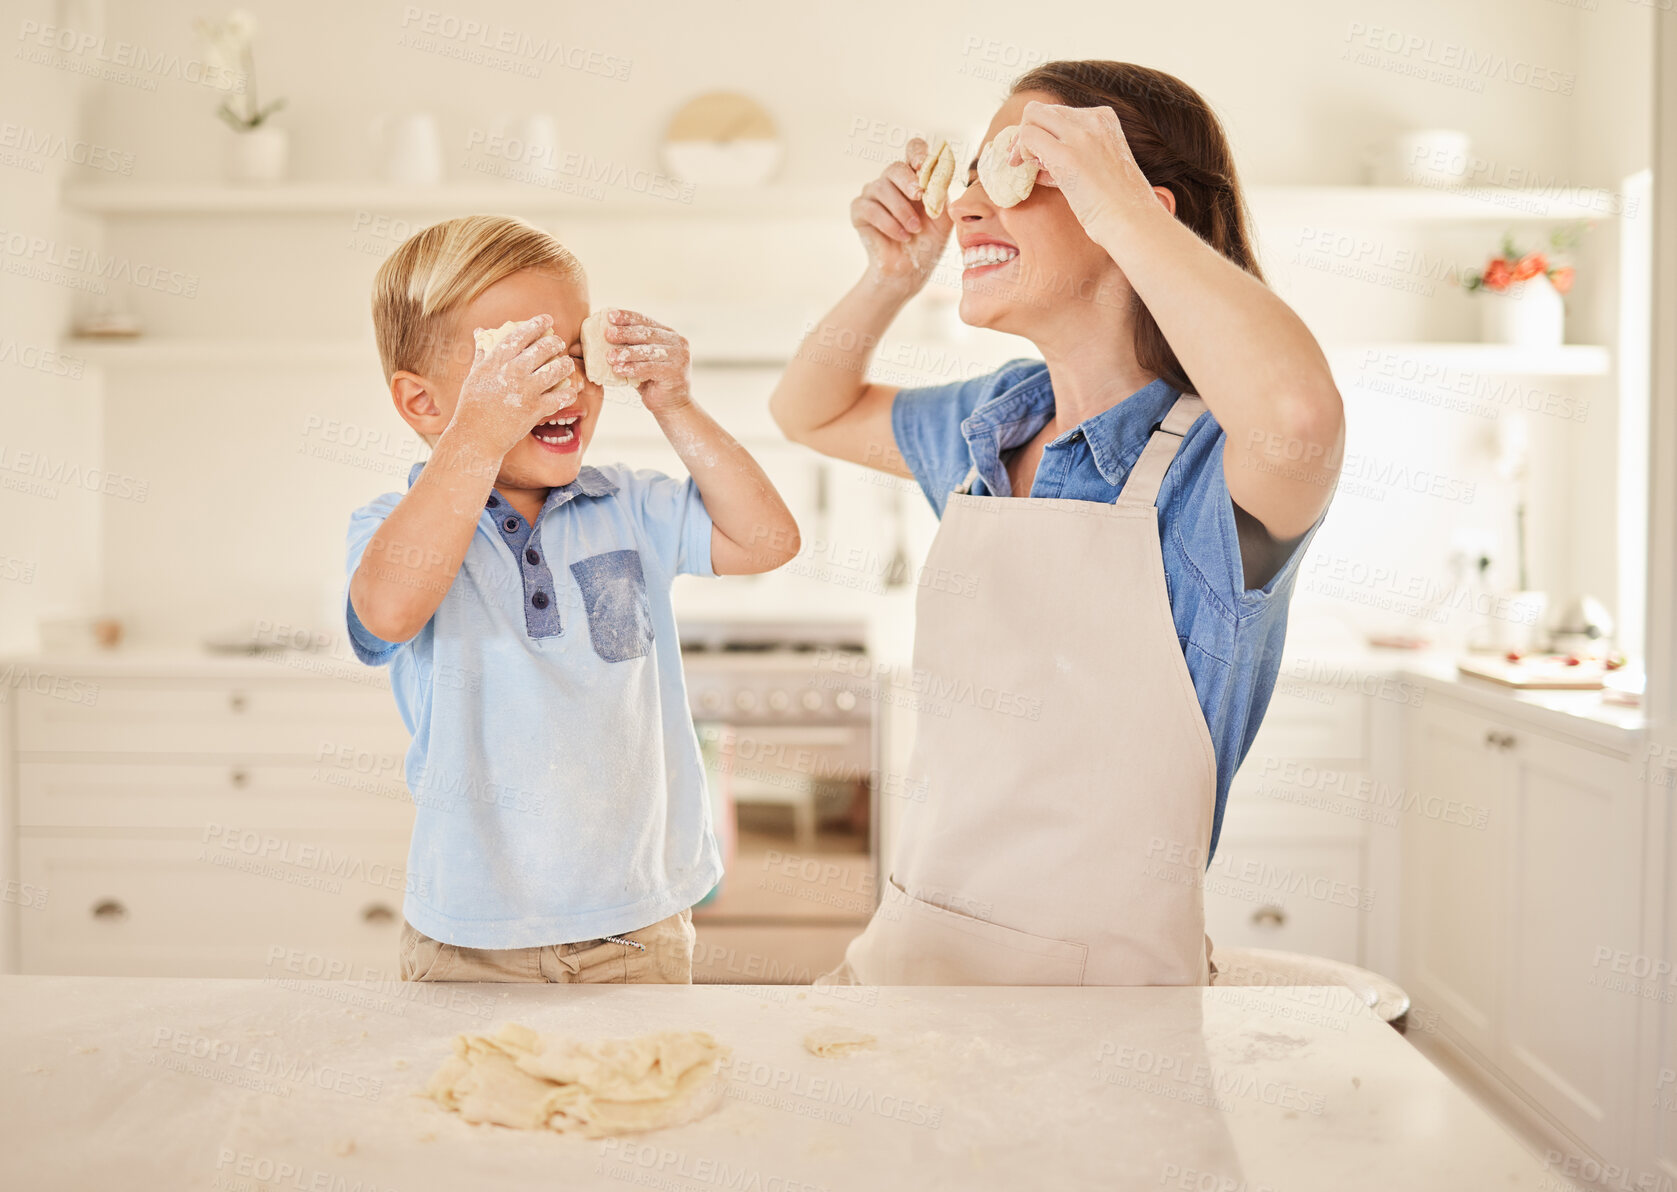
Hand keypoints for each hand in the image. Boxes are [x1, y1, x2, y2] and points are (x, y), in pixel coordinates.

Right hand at [449, 314, 580, 454]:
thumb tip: (481, 332)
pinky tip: (571, 391)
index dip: (537, 324)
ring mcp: (525, 390)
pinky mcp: (535, 410)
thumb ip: (482, 353)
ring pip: (556, 370)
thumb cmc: (472, 406)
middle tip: (559, 342)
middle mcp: (512, 372)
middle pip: (543, 349)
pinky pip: (559, 397)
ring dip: (565, 365)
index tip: (548, 319)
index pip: (520, 334)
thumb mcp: (474, 375)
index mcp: (496, 361)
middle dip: (555, 343)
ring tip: (567, 363)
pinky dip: (568, 393)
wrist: (475, 437)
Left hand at [603, 310, 691, 413]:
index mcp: (668, 334)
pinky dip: (633, 368)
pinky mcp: (676, 372)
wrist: (672, 405)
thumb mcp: (641, 360)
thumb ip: (629, 348)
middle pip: (647, 334)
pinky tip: (619, 370)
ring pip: (648, 351)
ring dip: (626, 353)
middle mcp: (677, 342)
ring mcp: (679, 357)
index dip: (627, 317)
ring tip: (609, 356)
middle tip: (607, 334)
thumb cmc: (652, 381)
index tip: (610, 315)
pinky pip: (650, 368)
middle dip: (625, 333)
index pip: (646, 321)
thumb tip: (599, 337)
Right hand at [850, 137, 952, 291]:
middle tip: (920, 197)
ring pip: (881, 188)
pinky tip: (901, 236)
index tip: (924, 166)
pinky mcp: (859, 211)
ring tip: (913, 230)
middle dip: (909, 181)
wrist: (911, 270)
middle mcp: (892, 182)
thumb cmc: (928, 242)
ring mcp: (873, 195)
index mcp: (914, 178)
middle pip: (895, 167)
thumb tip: (937, 171)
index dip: (917, 152)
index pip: (913, 150)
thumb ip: (941, 193)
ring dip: (901, 210)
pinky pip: (869, 208)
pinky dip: (887, 223)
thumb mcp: (943, 217)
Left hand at [1009, 100, 1161, 237]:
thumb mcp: (1101, 165)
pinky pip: (1028, 136)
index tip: (1038, 157)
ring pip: (1032, 117)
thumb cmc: (1117, 205)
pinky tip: (1029, 172)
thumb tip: (1041, 156)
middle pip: (1042, 111)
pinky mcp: (1067, 155)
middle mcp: (1093, 120)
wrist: (1132, 222)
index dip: (1044, 133)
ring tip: (1025, 167)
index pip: (1060, 113)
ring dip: (1021, 142)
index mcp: (1105, 119)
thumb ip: (1077, 152)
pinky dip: (1021, 152)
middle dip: (1026, 133)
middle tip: (1020, 160)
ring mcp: (1081, 135)